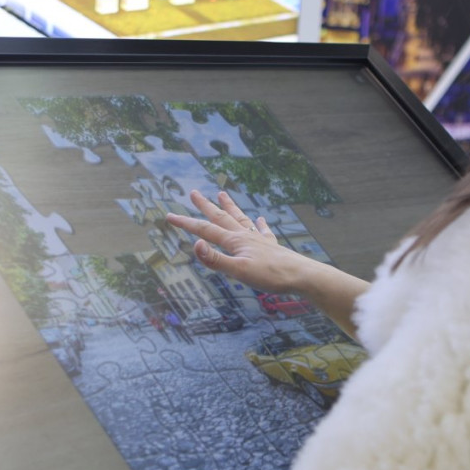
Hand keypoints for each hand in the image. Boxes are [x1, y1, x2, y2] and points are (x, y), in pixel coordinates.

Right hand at [166, 190, 306, 293]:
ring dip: (229, 207)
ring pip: (240, 219)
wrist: (301, 275)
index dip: (186, 223)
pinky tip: (260, 219)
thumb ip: (216, 260)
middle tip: (193, 193)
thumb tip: (196, 244)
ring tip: (221, 193)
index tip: (169, 216)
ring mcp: (259, 240)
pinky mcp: (271, 247)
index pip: (205, 230)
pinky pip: (262, 231)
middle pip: (221, 217)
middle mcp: (246, 236)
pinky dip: (258, 224)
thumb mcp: (239, 271)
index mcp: (235, 241)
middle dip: (205, 206)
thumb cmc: (270, 276)